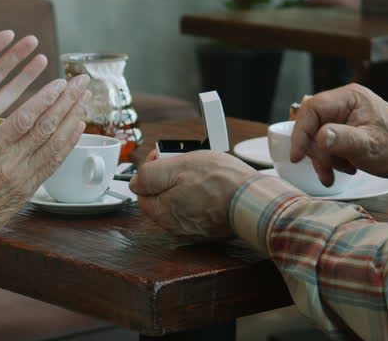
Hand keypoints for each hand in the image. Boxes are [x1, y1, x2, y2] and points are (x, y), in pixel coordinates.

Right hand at [0, 74, 90, 291]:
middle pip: (45, 128)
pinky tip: (78, 127)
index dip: (44, 100)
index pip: (23, 122)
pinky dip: (68, 143)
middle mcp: (9, 166)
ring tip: (85, 97)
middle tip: (82, 81)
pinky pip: (54, 162)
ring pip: (55, 144)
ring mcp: (22, 179)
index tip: (60, 83)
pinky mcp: (30, 189)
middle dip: (66, 102)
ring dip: (72, 118)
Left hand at [129, 149, 257, 239]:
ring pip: (177, 202)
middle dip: (168, 178)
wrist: (253, 199)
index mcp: (161, 212)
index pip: (141, 190)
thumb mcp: (178, 165)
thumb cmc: (220, 181)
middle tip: (186, 163)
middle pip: (160, 196)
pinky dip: (199, 197)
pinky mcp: (208, 228)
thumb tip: (135, 181)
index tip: (164, 157)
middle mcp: (174, 226)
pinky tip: (211, 186)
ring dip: (185, 186)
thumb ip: (150, 175)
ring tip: (201, 173)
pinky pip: (194, 208)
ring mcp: (192, 229)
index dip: (151, 169)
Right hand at [291, 84, 387, 185]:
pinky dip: (334, 158)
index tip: (297, 157)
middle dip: (316, 151)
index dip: (300, 132)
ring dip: (325, 158)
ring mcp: (349, 114)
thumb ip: (342, 140)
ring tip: (341, 173)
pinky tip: (347, 169)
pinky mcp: (351, 127)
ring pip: (319, 135)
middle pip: (313, 123)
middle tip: (327, 172)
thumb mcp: (369, 147)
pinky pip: (330, 141)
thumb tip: (317, 137)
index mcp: (350, 98)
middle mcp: (347, 102)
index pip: (312, 109)